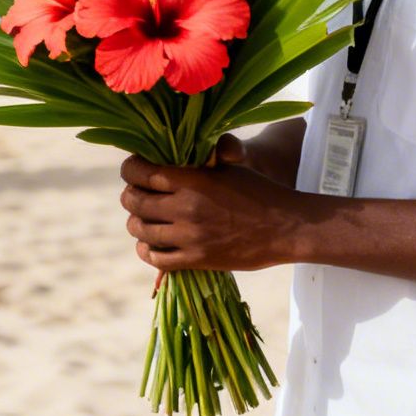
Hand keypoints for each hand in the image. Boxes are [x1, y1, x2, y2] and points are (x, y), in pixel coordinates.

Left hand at [118, 151, 309, 272]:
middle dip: (129, 197)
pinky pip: (157, 259)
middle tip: (134, 196)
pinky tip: (149, 245)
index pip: (140, 172)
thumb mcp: (226, 168)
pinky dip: (147, 251)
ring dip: (135, 224)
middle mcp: (186, 207)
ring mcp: (190, 236)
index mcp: (192, 179)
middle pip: (134, 202)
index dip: (129, 170)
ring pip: (141, 231)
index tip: (132, 170)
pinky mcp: (197, 260)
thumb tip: (166, 156)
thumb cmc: (258, 191)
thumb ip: (195, 163)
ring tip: (141, 221)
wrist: (286, 227)